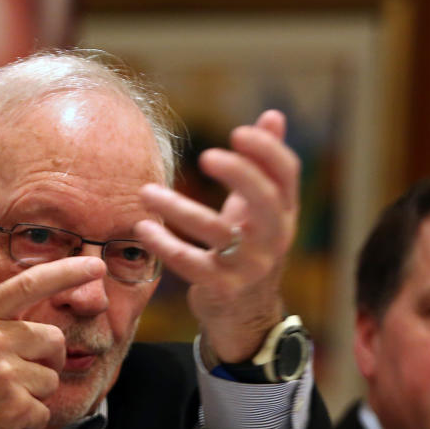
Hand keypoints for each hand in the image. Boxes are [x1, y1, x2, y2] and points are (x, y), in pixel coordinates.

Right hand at [0, 244, 105, 428]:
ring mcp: (4, 375)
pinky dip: (29, 417)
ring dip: (34, 391)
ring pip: (51, 378)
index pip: (30, 284)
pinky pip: (44, 408)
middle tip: (15, 373)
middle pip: (53, 339)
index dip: (68, 272)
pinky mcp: (13, 409)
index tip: (97, 264)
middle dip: (46, 358)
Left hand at [135, 110, 298, 362]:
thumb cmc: (249, 248)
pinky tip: (143, 228)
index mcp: (284, 212)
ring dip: (177, 208)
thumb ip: (265, 164)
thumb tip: (274, 114)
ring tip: (145, 192)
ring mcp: (248, 266)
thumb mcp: (261, 209)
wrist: (245, 314)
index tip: (238, 132)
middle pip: (264, 199)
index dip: (267, 149)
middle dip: (238, 173)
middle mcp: (273, 239)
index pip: (286, 173)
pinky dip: (164, 245)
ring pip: (216, 231)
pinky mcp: (221, 287)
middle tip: (205, 156)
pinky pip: (190, 263)